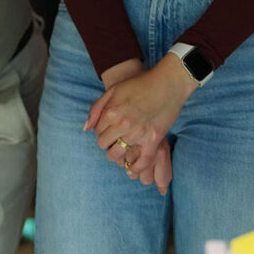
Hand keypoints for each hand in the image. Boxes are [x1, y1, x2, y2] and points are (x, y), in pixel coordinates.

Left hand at [84, 57, 193, 192]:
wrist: (167, 83)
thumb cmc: (139, 85)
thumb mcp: (113, 90)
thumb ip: (96, 109)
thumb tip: (85, 129)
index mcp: (111, 112)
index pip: (97, 132)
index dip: (101, 131)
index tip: (109, 129)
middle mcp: (122, 124)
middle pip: (104, 145)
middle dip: (107, 143)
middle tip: (114, 140)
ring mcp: (138, 133)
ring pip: (118, 155)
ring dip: (117, 156)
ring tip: (121, 151)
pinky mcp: (154, 140)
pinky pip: (142, 161)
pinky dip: (135, 168)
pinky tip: (132, 169)